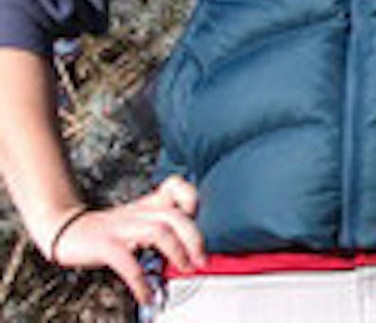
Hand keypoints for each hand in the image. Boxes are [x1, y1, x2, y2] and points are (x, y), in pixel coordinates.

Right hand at [50, 176, 204, 304]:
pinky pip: (128, 262)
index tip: (199, 221)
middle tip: (201, 260)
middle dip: (195, 239)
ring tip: (184, 270)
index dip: (191, 199)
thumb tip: (192, 250)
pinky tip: (147, 294)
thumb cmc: (109, 229)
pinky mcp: (105, 244)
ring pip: (159, 231)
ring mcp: (122, 227)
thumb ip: (164, 226)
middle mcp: (139, 213)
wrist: (67, 229)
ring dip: (177, 253)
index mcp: (149, 205)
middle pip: (176, 215)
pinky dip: (141, 282)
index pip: (176, 187)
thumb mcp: (139, 220)